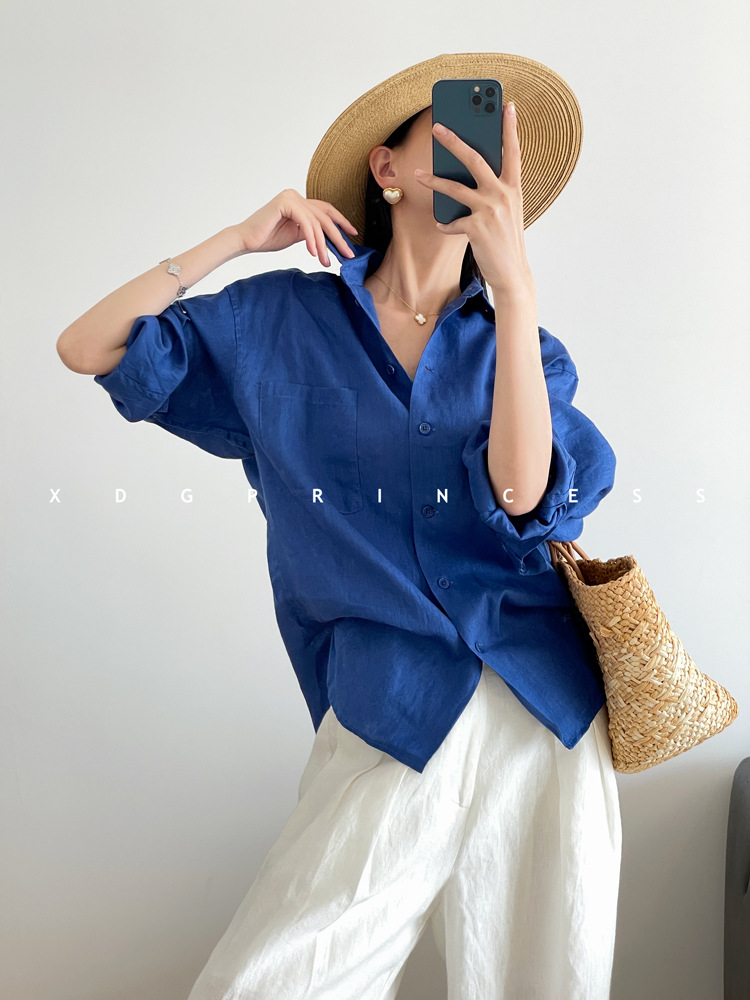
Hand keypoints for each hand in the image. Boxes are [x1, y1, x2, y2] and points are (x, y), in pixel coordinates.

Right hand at [234, 189, 357, 265]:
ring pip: (317, 222)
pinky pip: (306, 223)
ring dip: (323, 244)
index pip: (325, 210)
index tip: (353, 235)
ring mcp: (291, 196)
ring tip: (326, 261)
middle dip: (338, 236)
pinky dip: (312, 239)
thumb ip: (310, 232)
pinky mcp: (285, 202)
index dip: (341, 222)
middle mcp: (296, 195)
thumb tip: (327, 238)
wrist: (245, 240)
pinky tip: (313, 253)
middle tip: (348, 253)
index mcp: (298, 201)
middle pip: (324, 216)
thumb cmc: (266, 238)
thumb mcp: (295, 235)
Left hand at [414, 103, 533, 297]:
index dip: (509, 128)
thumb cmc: (506, 241)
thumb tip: (470, 177)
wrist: (512, 273)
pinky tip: (441, 226)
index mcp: (513, 188)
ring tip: (418, 174)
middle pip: (475, 159)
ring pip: (455, 188)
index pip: (512, 151)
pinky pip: (452, 221)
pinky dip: (445, 224)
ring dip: (433, 180)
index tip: (506, 105)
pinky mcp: (477, 228)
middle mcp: (503, 194)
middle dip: (454, 140)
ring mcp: (490, 210)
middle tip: (437, 128)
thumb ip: (494, 192)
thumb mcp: (507, 212)